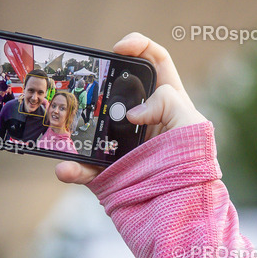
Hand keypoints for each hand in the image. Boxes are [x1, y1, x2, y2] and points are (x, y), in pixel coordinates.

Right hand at [54, 32, 206, 184]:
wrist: (182, 210)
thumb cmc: (194, 163)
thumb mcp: (191, 124)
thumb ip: (168, 103)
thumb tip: (133, 112)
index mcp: (168, 101)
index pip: (156, 62)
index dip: (139, 46)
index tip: (119, 49)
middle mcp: (141, 118)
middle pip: (116, 90)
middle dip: (100, 83)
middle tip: (88, 85)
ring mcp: (122, 143)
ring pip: (92, 127)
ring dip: (74, 126)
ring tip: (62, 125)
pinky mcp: (108, 170)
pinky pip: (83, 166)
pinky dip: (72, 168)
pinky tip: (65, 168)